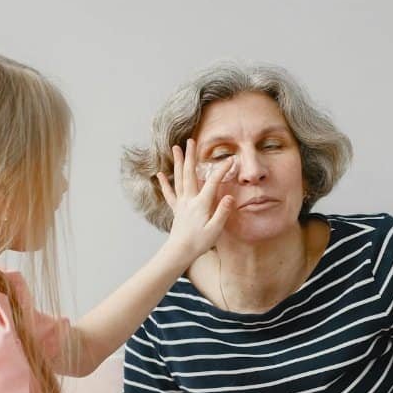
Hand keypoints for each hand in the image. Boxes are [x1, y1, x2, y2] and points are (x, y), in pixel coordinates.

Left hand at [157, 139, 233, 259]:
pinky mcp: (176, 209)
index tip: (231, 159)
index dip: (222, 170)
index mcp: (200, 204)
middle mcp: (189, 200)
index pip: (213, 182)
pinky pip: (169, 194)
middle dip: (191, 156)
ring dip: (178, 162)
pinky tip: (160, 174)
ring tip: (176, 148)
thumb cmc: (199, 243)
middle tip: (190, 141)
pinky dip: (165, 183)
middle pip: (190, 173)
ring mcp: (181, 204)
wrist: (179, 252)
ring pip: (179, 179)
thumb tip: (230, 197)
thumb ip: (222, 212)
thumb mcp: (215, 230)